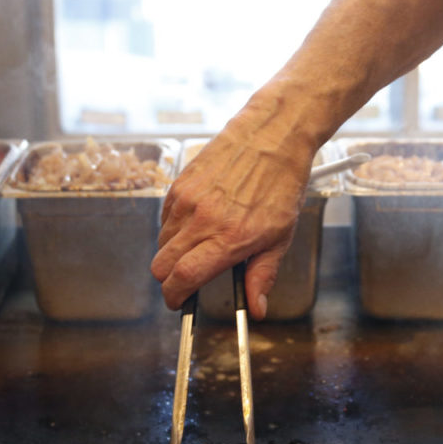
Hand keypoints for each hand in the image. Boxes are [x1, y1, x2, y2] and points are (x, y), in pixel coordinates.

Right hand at [151, 112, 315, 318]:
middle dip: (170, 279)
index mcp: (229, 237)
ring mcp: (187, 199)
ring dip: (173, 253)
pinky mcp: (180, 183)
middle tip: (186, 280)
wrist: (273, 136)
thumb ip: (262, 275)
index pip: (183, 277)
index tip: (178, 303)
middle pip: (162, 265)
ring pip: (161, 242)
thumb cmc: (281, 183)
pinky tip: (197, 222)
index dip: (174, 296)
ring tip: (199, 246)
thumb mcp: (281, 237)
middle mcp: (203, 219)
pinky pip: (165, 218)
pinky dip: (174, 228)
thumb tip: (256, 307)